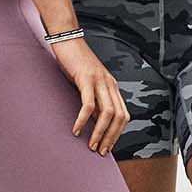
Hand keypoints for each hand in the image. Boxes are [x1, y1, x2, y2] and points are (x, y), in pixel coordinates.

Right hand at [52, 38, 128, 154]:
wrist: (67, 39)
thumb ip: (94, 100)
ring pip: (107, 113)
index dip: (117, 133)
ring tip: (91, 145)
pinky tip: (77, 130)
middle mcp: (110, 84)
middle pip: (119, 117)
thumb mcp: (88, 84)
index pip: (123, 115)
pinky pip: (88, 104)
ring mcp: (99, 81)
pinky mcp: (86, 79)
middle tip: (100, 151)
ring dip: (100, 132)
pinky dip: (83, 120)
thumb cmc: (75, 62)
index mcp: (112, 87)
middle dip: (111, 137)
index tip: (107, 146)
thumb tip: (94, 122)